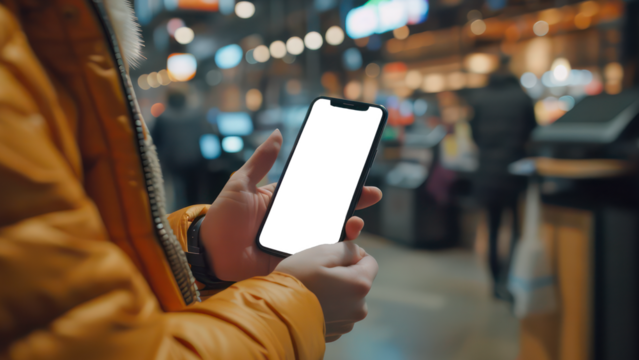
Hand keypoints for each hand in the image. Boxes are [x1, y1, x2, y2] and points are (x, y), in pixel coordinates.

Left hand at [200, 129, 382, 281]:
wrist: (210, 252)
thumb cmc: (222, 217)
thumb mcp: (240, 183)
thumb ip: (260, 161)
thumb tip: (276, 133)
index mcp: (284, 198)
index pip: (316, 187)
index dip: (337, 181)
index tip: (357, 171)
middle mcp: (293, 217)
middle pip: (330, 208)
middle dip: (354, 201)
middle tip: (372, 194)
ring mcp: (295, 238)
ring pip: (328, 230)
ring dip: (348, 225)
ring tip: (357, 222)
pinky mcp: (294, 257)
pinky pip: (318, 252)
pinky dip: (334, 247)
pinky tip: (344, 242)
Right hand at [275, 240, 377, 341]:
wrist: (276, 314)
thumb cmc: (297, 279)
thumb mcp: (321, 253)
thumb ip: (347, 248)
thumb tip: (358, 252)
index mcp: (360, 284)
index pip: (370, 261)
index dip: (352, 255)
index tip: (333, 257)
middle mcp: (360, 307)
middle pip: (358, 280)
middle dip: (343, 273)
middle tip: (318, 272)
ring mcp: (348, 322)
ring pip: (347, 296)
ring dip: (335, 289)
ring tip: (312, 288)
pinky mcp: (336, 331)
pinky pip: (337, 311)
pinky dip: (328, 304)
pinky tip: (311, 302)